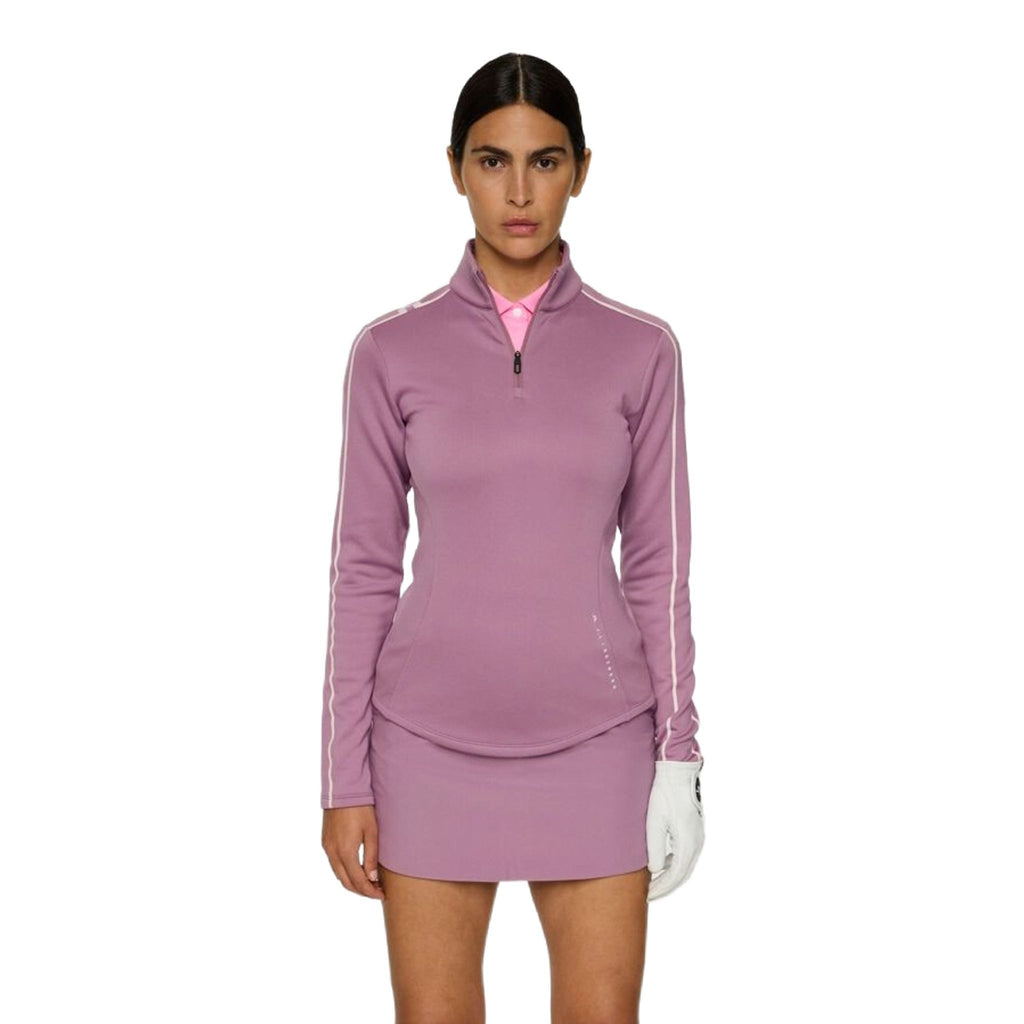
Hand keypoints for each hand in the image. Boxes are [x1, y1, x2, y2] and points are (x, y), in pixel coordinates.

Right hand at [322, 806, 385, 899]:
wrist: (342, 790)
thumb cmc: (361, 808)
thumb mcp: (371, 832)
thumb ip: (371, 857)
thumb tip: (372, 879)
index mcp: (346, 852)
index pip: (358, 882)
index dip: (370, 891)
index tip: (382, 894)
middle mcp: (333, 853)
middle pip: (346, 882)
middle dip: (361, 891)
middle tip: (376, 891)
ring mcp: (327, 848)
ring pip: (339, 875)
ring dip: (353, 882)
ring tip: (369, 883)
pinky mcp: (325, 842)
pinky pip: (334, 865)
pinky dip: (345, 872)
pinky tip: (356, 870)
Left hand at [646, 757, 703, 901]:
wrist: (678, 771)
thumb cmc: (664, 794)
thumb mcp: (654, 821)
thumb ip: (654, 848)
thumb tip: (654, 870)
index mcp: (688, 842)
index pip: (675, 876)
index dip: (661, 889)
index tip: (647, 896)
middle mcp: (696, 842)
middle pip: (683, 874)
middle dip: (666, 887)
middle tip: (649, 895)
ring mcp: (698, 836)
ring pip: (685, 866)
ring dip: (671, 877)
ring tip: (653, 883)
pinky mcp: (694, 829)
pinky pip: (686, 855)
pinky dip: (674, 865)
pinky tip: (660, 864)